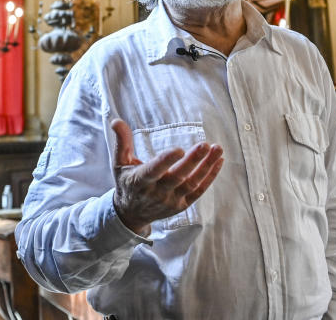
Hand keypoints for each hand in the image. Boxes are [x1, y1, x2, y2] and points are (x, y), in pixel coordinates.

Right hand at [110, 119, 223, 234]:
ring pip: (192, 184)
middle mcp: (156, 193)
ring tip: (217, 149)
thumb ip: (122, 142)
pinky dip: (210, 177)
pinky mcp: (182, 205)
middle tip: (206, 145)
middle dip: (192, 161)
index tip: (179, 149)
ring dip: (206, 166)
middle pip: (177, 177)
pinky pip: (199, 191)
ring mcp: (171, 201)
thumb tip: (117, 120)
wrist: (131, 214)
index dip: (166, 161)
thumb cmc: (127, 183)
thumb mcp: (119, 164)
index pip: (154, 171)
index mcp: (140, 181)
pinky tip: (218, 161)